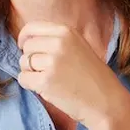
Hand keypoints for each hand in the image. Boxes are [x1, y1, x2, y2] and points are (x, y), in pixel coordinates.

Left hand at [15, 20, 129, 128]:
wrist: (106, 101)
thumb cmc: (93, 77)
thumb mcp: (78, 47)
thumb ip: (56, 40)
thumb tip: (27, 41)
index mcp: (66, 32)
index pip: (32, 28)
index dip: (24, 38)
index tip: (24, 46)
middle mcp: (58, 43)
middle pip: (27, 46)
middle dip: (30, 59)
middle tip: (44, 70)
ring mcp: (52, 62)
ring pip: (23, 63)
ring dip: (30, 73)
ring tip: (49, 80)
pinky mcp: (46, 81)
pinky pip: (23, 78)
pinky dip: (29, 85)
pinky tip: (45, 89)